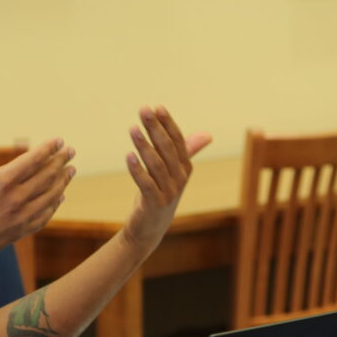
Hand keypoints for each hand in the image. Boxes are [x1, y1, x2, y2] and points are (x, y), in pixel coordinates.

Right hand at [0, 126, 74, 271]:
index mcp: (2, 182)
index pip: (33, 160)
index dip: (49, 149)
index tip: (60, 141)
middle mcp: (16, 199)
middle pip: (46, 176)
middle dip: (60, 162)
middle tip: (71, 152)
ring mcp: (20, 218)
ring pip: (49, 196)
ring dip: (62, 182)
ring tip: (71, 171)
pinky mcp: (19, 232)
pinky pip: (44, 216)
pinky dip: (54, 205)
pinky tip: (59, 198)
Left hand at [121, 106, 211, 252]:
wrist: (150, 228)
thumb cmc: (160, 194)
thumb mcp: (172, 172)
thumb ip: (187, 151)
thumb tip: (207, 134)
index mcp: (185, 168)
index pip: (178, 141)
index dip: (168, 124)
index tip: (157, 107)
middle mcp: (180, 179)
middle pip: (167, 149)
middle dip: (155, 129)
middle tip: (143, 111)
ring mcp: (169, 193)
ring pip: (156, 165)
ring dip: (144, 146)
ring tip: (132, 129)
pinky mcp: (155, 204)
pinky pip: (147, 184)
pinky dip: (138, 170)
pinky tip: (129, 156)